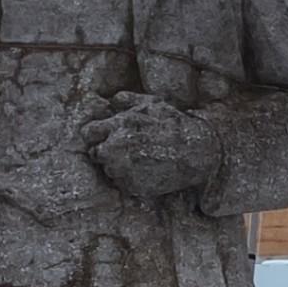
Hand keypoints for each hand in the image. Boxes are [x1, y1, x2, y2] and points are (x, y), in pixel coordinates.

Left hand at [80, 92, 216, 202]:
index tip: (105, 139)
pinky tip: (147, 173)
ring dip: (119, 168)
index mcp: (119, 125)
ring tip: (140, 163)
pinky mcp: (134, 186)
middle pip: (96, 154)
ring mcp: (124, 169)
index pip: (88, 132)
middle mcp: (117, 147)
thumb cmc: (175, 125)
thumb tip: (112, 99)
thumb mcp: (153, 104)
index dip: (96, 136)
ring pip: (109, 171)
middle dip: (106, 153)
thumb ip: (128, 100)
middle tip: (123, 153)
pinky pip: (123, 185)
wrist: (198, 151)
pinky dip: (131, 181)